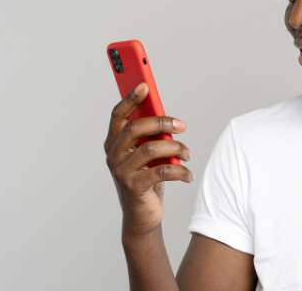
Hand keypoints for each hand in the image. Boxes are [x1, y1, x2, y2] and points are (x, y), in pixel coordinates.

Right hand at [103, 82, 192, 236]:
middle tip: (182, 125)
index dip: (130, 98)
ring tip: (187, 154)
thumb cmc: (146, 179)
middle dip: (162, 122)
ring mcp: (121, 171)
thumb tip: (166, 118)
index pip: (118, 115)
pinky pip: (161, 171)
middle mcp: (114, 155)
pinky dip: (180, 171)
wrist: (142, 216)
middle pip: (136, 128)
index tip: (144, 85)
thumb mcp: (148, 155)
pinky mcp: (134, 187)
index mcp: (114, 143)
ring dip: (176, 148)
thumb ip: (150, 136)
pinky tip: (188, 174)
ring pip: (152, 148)